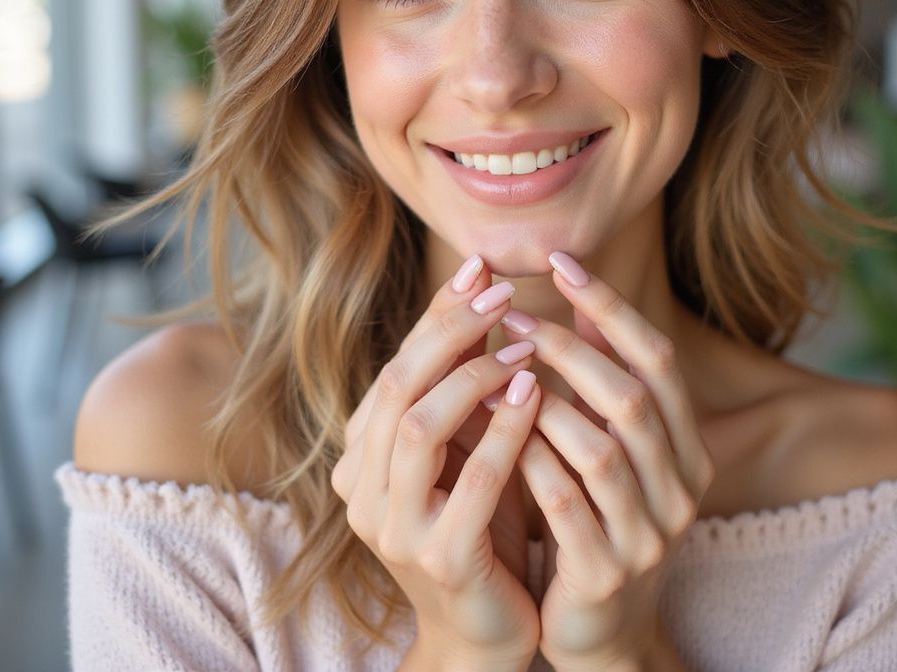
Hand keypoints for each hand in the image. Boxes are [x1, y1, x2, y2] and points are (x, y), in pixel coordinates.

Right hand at [330, 257, 541, 668]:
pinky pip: (472, 482)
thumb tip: (482, 292)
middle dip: (449, 330)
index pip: (396, 365)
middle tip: (500, 290)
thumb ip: (464, 383)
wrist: (484, 629)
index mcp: (363, 455)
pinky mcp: (439, 558)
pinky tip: (534, 396)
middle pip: (398, 385)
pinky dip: (503, 431)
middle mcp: (362, 486)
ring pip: (419, 426)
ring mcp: (393, 526)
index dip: (436, 314)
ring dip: (474, 375)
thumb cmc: (480, 524)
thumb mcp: (464, 445)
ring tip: (523, 344)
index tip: (479, 268)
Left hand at [502, 252, 715, 669]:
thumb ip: (601, 380)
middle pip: (631, 398)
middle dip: (568, 350)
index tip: (560, 262)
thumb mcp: (610, 444)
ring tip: (493, 371)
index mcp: (687, 447)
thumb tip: (581, 298)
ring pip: (599, 449)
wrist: (601, 631)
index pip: (659, 359)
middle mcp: (680, 488)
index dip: (610, 306)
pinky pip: (564, 503)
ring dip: (541, 403)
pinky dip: (529, 459)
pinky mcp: (605, 573)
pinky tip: (496, 431)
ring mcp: (648, 535)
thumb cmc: (597, 515)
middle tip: (513, 317)